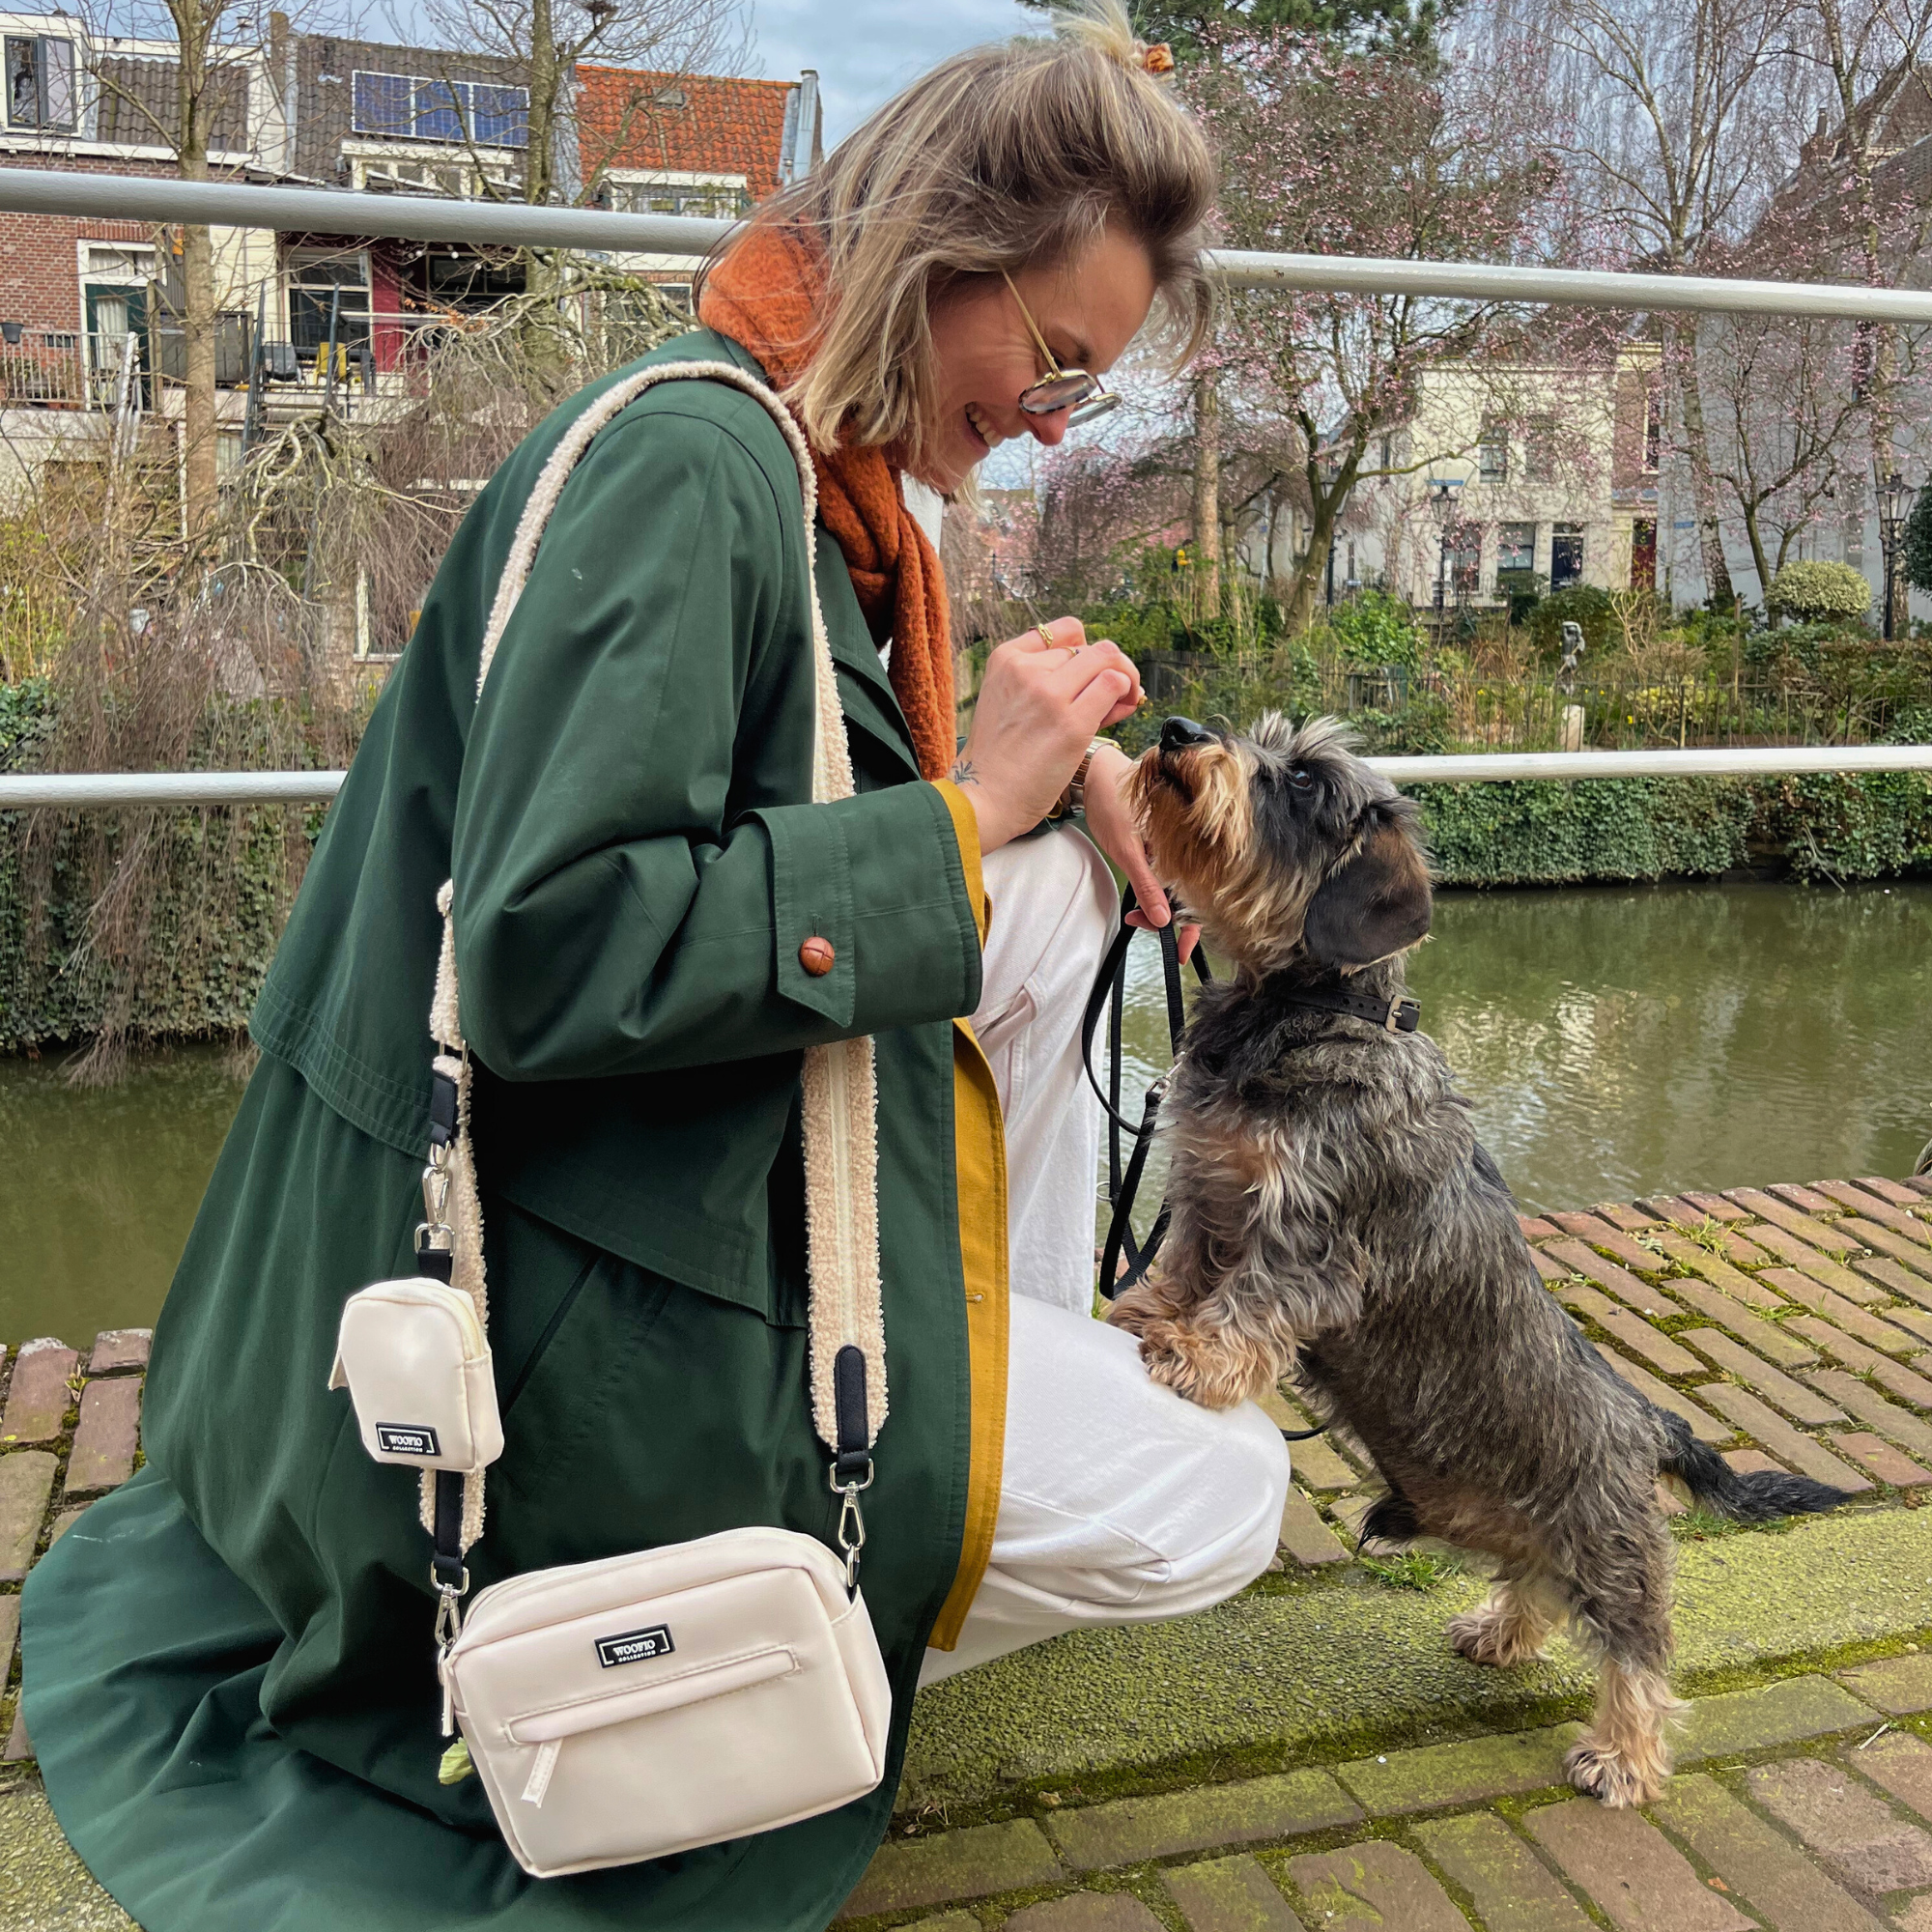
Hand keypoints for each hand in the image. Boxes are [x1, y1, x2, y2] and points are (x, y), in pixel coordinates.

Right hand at [949, 617, 1140, 851]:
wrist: (984, 796)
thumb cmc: (1001, 759)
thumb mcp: (1012, 703)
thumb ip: (1052, 682)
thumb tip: (1111, 676)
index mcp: (1007, 658)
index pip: (1066, 631)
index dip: (1086, 650)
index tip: (1089, 676)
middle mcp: (1026, 669)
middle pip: (1090, 648)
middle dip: (1110, 668)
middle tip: (1115, 697)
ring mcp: (1048, 694)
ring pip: (1108, 659)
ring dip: (1125, 677)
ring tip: (1123, 702)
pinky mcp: (1071, 723)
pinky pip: (1114, 684)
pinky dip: (1127, 693)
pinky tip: (1123, 710)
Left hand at [1081, 745, 1200, 963]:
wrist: (1097, 772)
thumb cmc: (1113, 800)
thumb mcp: (1127, 849)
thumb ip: (1147, 885)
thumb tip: (1163, 920)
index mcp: (1187, 846)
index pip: (1198, 897)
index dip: (1191, 928)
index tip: (1180, 953)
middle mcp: (1185, 848)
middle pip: (1190, 896)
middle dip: (1170, 921)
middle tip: (1141, 926)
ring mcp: (1173, 848)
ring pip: (1177, 888)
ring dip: (1160, 906)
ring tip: (1136, 915)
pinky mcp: (1160, 845)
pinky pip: (1166, 875)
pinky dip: (1156, 891)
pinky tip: (1143, 897)